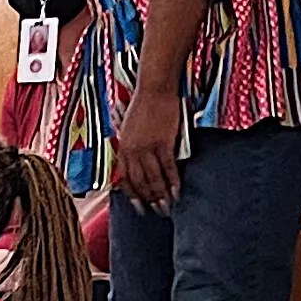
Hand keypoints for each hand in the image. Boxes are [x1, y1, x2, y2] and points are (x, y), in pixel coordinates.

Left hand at [111, 86, 184, 209]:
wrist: (155, 89)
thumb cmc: (144, 107)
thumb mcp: (130, 130)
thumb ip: (133, 148)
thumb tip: (139, 164)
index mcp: (123, 148)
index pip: (125, 179)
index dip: (133, 195)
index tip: (139, 207)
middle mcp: (132, 151)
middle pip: (140, 182)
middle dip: (149, 200)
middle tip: (158, 211)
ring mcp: (147, 147)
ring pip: (153, 178)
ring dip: (161, 195)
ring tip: (168, 207)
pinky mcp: (163, 142)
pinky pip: (168, 168)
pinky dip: (173, 181)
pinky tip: (178, 191)